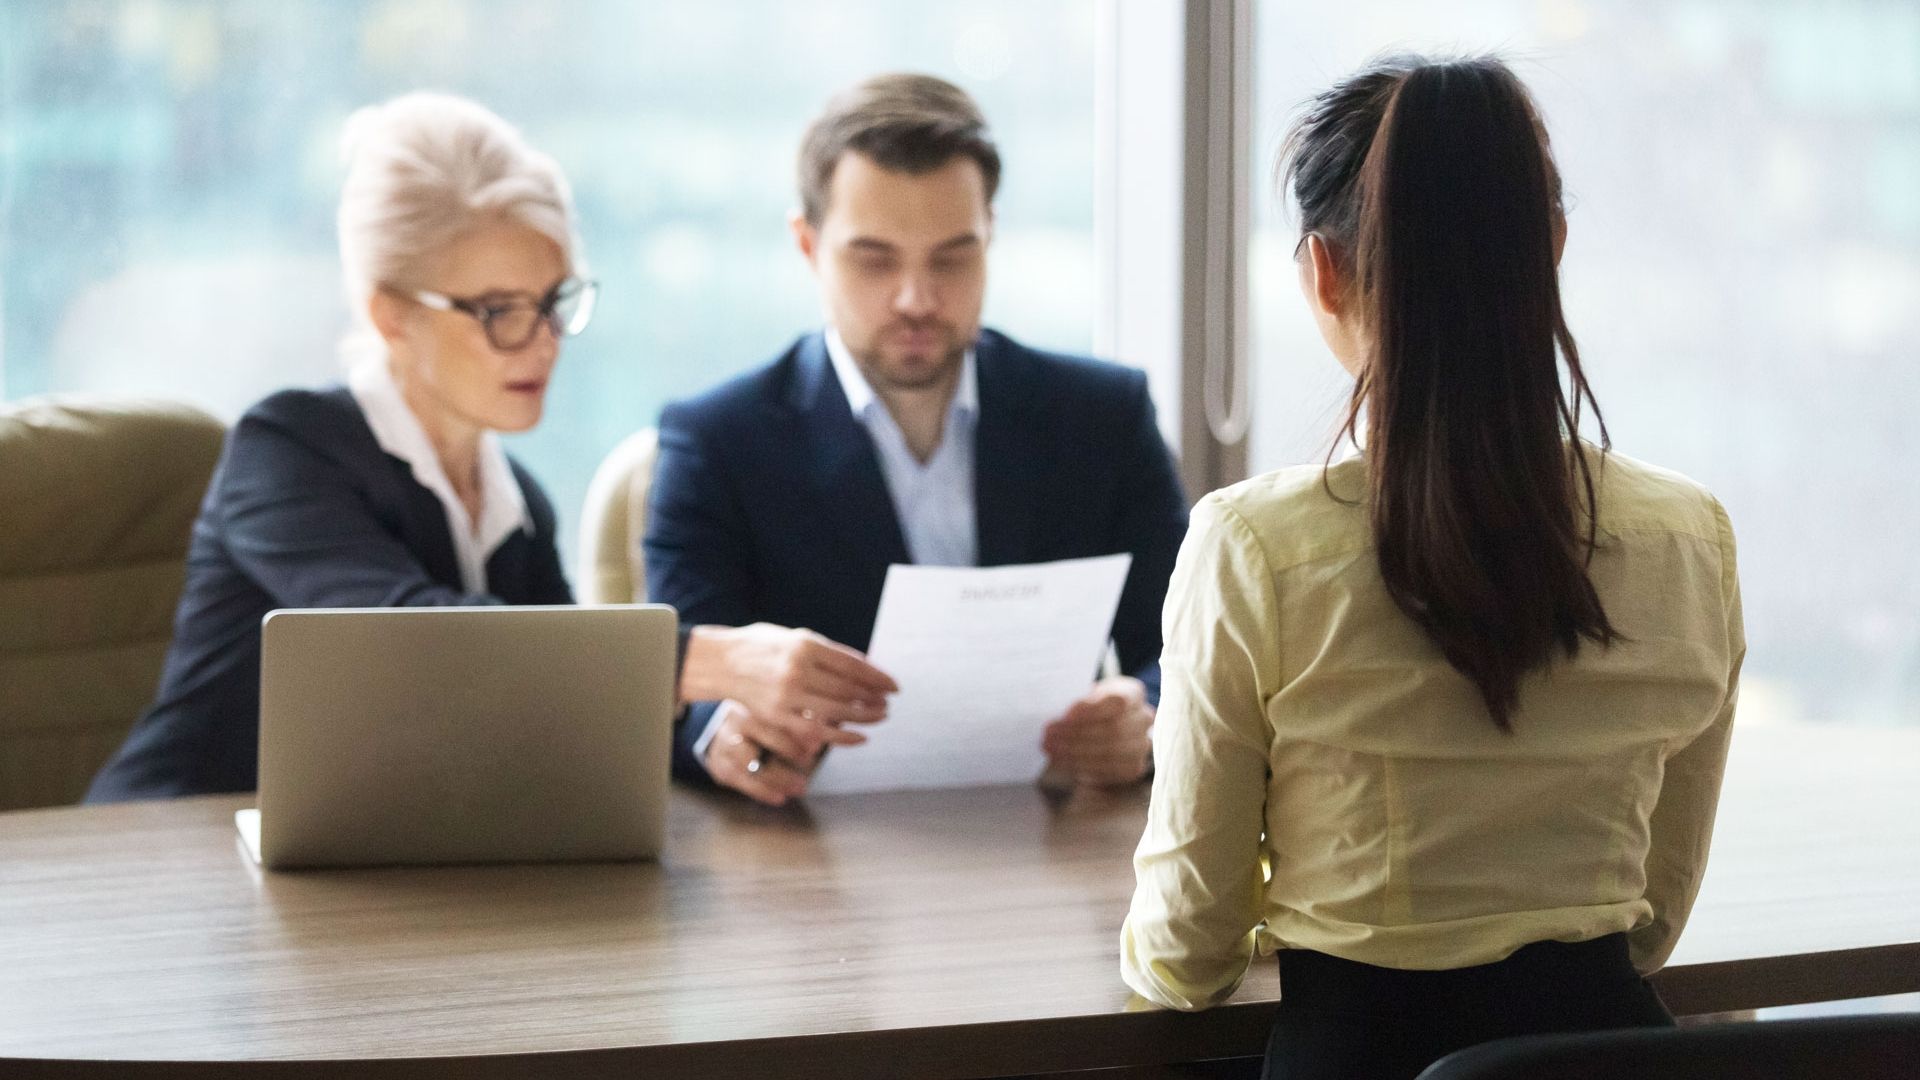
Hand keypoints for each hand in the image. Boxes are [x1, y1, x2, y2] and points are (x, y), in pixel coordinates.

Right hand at [682, 623, 895, 760]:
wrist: (720, 662)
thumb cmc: (763, 646)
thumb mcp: (796, 637)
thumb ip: (828, 653)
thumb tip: (866, 667)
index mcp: (805, 645)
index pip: (852, 665)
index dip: (877, 677)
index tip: (894, 686)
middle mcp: (797, 670)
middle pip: (847, 689)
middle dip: (873, 698)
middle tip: (888, 703)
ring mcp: (787, 695)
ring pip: (836, 711)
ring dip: (864, 716)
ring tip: (880, 716)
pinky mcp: (777, 716)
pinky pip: (816, 731)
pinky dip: (842, 736)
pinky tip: (859, 738)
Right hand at [702, 702, 814, 805]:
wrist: (722, 735)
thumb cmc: (760, 726)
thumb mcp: (778, 717)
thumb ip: (802, 721)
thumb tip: (830, 724)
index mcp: (756, 707)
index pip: (778, 715)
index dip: (798, 730)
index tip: (815, 743)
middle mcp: (738, 724)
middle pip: (764, 735)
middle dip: (790, 749)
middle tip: (810, 760)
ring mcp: (727, 746)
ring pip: (753, 763)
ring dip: (780, 778)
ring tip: (801, 787)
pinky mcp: (721, 767)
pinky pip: (743, 782)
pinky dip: (763, 792)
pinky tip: (780, 798)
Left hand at [1041, 676, 1153, 786]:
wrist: (1106, 726)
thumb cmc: (1090, 706)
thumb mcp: (1085, 694)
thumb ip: (1076, 700)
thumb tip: (1056, 713)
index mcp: (1133, 693)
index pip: (1117, 701)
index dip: (1091, 709)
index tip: (1066, 715)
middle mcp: (1144, 718)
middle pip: (1113, 728)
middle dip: (1077, 733)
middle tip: (1049, 734)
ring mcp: (1142, 745)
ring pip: (1110, 751)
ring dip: (1075, 752)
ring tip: (1050, 748)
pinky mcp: (1133, 767)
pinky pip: (1107, 769)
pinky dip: (1080, 765)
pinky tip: (1061, 760)